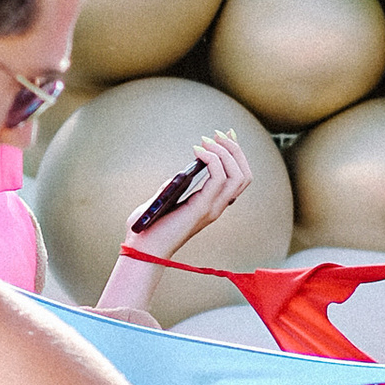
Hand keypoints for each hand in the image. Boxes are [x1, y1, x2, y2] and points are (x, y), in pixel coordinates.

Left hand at [131, 127, 255, 259]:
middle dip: (234, 149)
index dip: (237, 156)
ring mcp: (211, 209)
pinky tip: (197, 151)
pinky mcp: (201, 208)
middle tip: (217, 134)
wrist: (141, 250)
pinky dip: (212, 159)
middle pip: (243, 175)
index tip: (224, 137)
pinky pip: (218, 178)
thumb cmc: (148, 228)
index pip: (239, 180)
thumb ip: (174, 187)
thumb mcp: (164, 200)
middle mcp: (217, 207)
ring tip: (206, 141)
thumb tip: (183, 171)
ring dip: (225, 152)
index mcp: (211, 206)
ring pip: (237, 176)